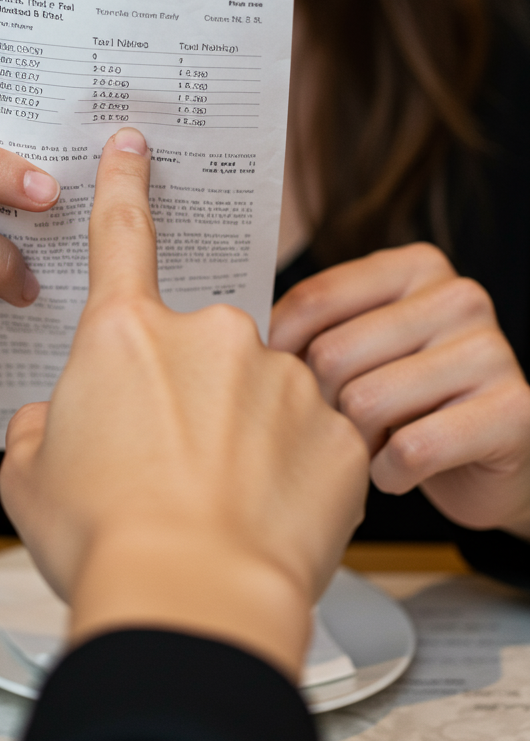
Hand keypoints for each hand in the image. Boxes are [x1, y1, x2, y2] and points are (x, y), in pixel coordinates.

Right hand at [0, 128, 367, 679]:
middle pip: (198, 346)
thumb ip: (46, 424)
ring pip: (260, 391)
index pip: (123, 234)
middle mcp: (210, 336)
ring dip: (243, 432)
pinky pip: (312, 438)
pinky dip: (292, 470)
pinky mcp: (336, 429)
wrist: (193, 602)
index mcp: (127, 335)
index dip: (126, 183)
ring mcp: (281, 378)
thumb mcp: (28, 476)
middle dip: (188, 393)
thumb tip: (62, 418)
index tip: (136, 144)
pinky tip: (266, 516)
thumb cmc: (101, 539)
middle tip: (171, 466)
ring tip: (219, 504)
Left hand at [269, 244, 529, 537]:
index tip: (267, 382)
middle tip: (328, 430)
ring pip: (368, 402)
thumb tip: (239, 336)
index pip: (315, 299)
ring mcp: (491, 351)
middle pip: (334, 353)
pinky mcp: (512, 411)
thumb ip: (318, 328)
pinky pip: (413, 449)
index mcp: (415, 267)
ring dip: (353, 445)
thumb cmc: (411, 402)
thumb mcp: (365, 348)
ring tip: (365, 449)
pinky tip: (396, 472)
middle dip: (319, 406)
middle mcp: (458, 297)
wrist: (493, 461)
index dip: (278, 350)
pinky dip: (390, 474)